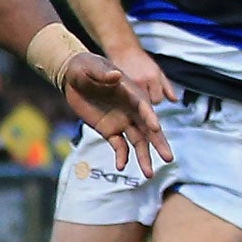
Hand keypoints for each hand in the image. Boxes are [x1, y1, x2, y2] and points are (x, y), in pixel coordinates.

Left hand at [62, 52, 173, 177]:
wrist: (73, 76)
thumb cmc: (84, 67)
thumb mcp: (91, 67)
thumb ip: (103, 73)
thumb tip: (116, 74)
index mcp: (130, 92)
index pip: (143, 106)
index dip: (150, 116)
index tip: (156, 127)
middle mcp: (131, 109)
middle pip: (148, 129)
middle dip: (158, 143)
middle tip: (168, 158)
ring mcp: (122, 121)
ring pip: (137, 141)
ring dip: (143, 157)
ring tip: (149, 174)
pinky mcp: (110, 130)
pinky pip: (119, 146)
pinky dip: (121, 156)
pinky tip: (120, 166)